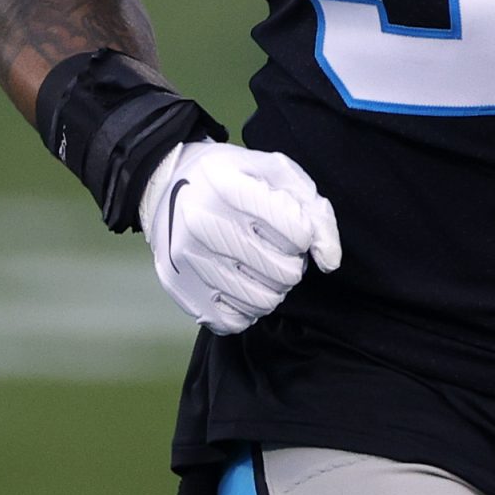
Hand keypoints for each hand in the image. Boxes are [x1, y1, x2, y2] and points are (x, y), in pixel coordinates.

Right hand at [138, 141, 340, 334]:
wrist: (164, 185)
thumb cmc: (231, 178)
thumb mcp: (275, 173)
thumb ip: (314, 210)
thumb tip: (329, 262)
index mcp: (230, 187)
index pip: (298, 233)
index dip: (303, 234)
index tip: (288, 225)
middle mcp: (205, 224)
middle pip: (284, 273)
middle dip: (291, 264)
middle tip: (276, 250)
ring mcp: (189, 260)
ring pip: (263, 301)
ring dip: (273, 288)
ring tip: (261, 267)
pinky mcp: (180, 288)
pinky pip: (235, 321)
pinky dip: (246, 307)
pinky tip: (240, 283)